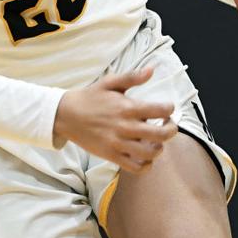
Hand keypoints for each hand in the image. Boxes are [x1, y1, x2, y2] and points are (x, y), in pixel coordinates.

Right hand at [53, 65, 176, 172]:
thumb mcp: (110, 82)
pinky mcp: (111, 156)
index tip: (167, 109)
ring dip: (160, 147)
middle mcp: (125, 127)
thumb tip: (152, 70)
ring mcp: (118, 143)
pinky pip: (136, 167)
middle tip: (169, 125)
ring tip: (157, 141)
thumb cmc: (90, 97)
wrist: (65, 115)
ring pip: (151, 153)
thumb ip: (132, 77)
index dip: (170, 109)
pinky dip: (146, 165)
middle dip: (172, 129)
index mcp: (127, 107)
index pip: (161, 110)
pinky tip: (146, 156)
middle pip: (161, 134)